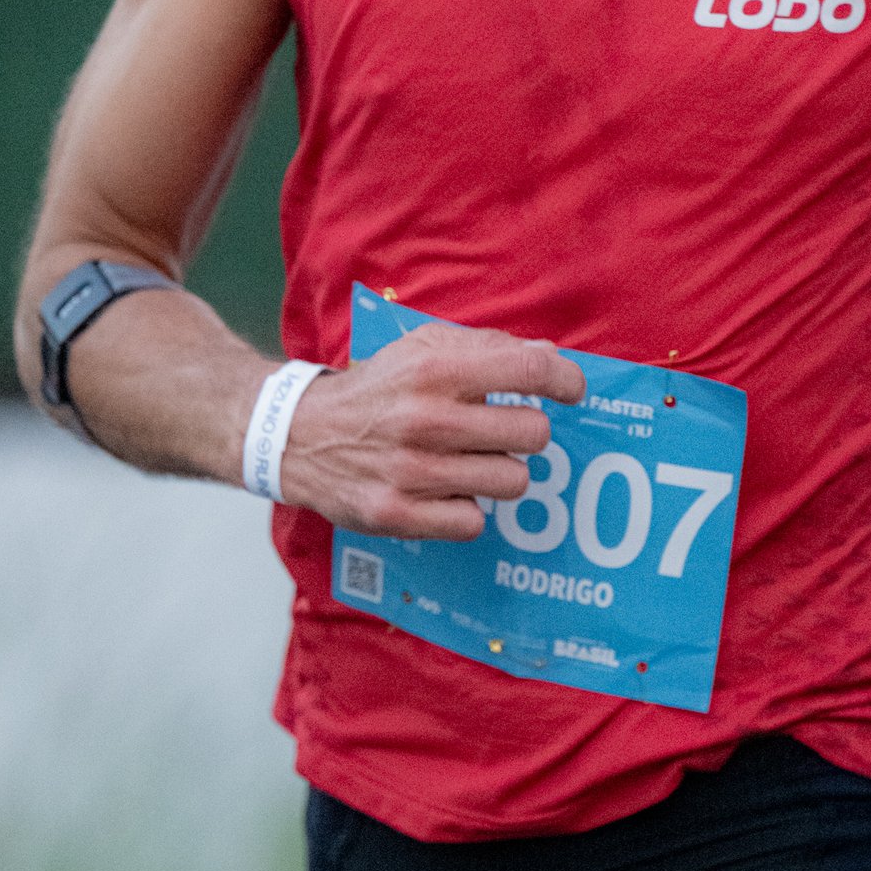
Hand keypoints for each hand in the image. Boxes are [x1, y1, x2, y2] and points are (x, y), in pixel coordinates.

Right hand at [279, 322, 584, 539]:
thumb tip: (551, 359)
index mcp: (434, 370)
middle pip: (533, 434)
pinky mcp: (397, 515)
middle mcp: (425, 419)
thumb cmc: (377, 389)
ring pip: (512, 482)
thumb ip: (486, 348)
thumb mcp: (421, 350)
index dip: (565, 381)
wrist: (299, 435)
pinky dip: (466, 509)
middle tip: (502, 431)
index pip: (529, 371)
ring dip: (500, 472)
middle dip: (526, 431)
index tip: (571, 391)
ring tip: (471, 461)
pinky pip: (474, 522)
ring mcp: (411, 472)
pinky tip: (445, 491)